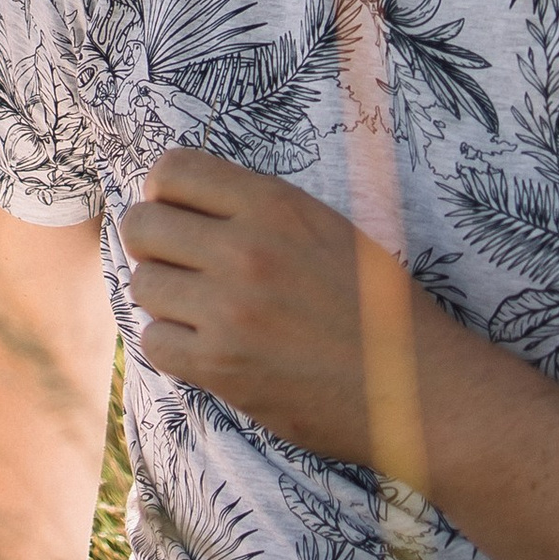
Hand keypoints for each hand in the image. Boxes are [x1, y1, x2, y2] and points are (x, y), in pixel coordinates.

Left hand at [117, 148, 447, 479]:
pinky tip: (207, 350)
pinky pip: (154, 341)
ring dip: (166, 301)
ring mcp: (232, 308)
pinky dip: (173, 347)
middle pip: (141, 225)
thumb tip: (184, 203)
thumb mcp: (327, 230)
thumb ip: (260, 210)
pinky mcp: (223, 365)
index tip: (180, 218)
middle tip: (181, 269)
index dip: (164, 194)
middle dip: (152, 246)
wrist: (417, 389)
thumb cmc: (377, 309)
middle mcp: (247, 249)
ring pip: (144, 285)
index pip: (172, 170)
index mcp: (275, 205)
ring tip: (203, 313)